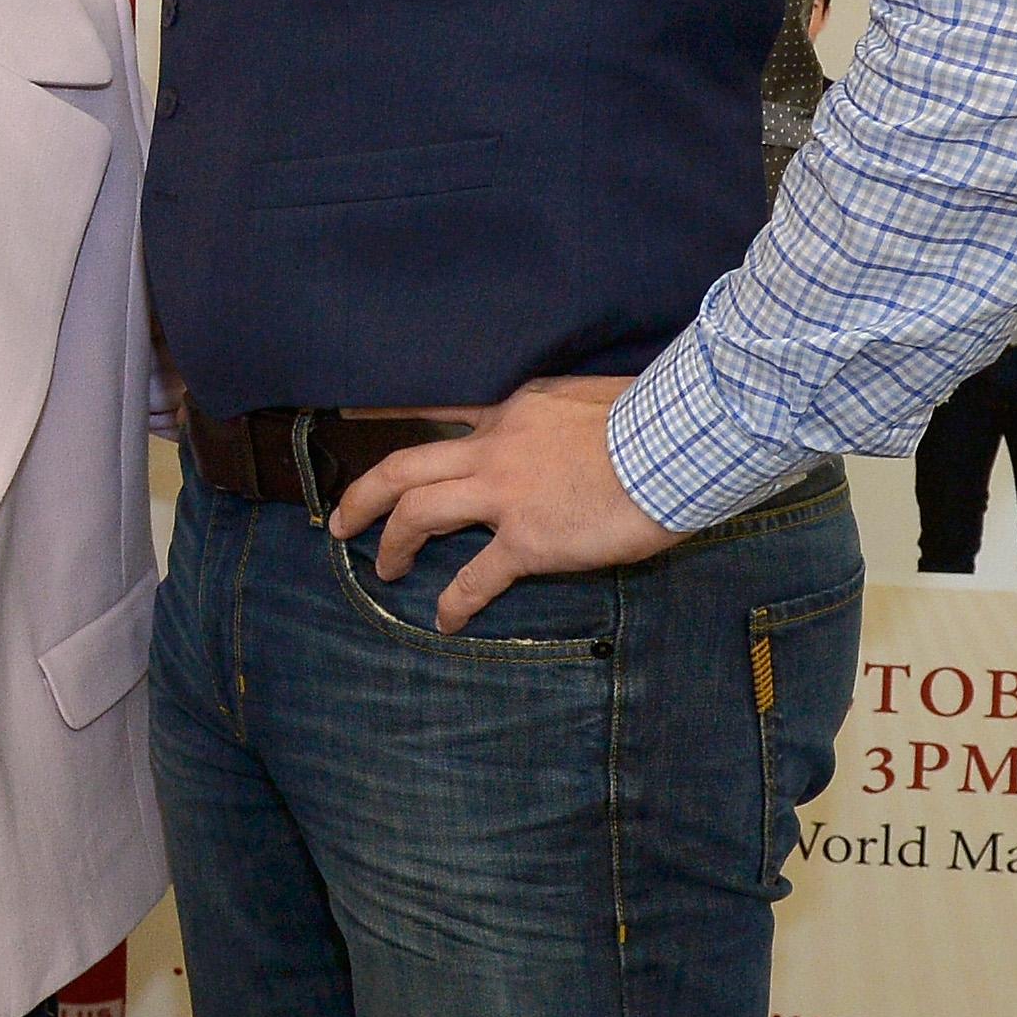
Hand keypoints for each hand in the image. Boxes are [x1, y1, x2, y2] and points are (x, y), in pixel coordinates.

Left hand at [326, 376, 671, 631]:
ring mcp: (505, 495)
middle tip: (341, 521)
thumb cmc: (652, 420)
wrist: (676, 444)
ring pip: (418, 513)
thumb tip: (569, 428)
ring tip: (384, 568)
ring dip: (393, 542)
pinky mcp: (528, 540)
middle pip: (404, 466)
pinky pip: (475, 577)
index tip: (351, 416)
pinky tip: (446, 620)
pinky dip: (454, 601)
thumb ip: (562, 416)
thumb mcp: (591, 396)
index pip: (440, 414)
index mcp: (511, 412)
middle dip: (364, 496)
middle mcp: (494, 449)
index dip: (391, 417)